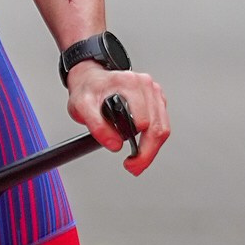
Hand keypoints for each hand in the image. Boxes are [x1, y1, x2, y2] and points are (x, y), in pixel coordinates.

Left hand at [67, 59, 168, 176]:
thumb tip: (114, 144)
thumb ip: (96, 126)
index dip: (139, 146)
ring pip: (163, 127)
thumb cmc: (88, 90)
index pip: (144, 121)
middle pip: (157, 127)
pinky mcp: (156, 98)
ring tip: (138, 161)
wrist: (91, 79)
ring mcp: (153, 91)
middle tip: (134, 166)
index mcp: (128, 83)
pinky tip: (143, 146)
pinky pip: (162, 123)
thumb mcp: (82, 107)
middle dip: (147, 153)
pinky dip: (154, 139)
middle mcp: (144, 85)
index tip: (129, 161)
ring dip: (153, 149)